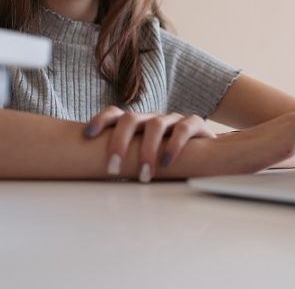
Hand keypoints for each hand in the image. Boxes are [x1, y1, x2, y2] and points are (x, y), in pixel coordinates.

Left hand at [82, 105, 216, 182]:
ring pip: (155, 124)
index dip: (100, 121)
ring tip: (143, 176)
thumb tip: (93, 180)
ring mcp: (173, 119)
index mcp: (136, 124)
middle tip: (113, 169)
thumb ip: (125, 163)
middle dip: (119, 143)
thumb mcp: (141, 160)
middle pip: (130, 118)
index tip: (87, 135)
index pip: (115, 114)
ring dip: (146, 151)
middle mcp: (152, 118)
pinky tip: (166, 163)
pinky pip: (183, 128)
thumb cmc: (166, 163)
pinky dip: (173, 145)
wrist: (207, 155)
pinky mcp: (194, 123)